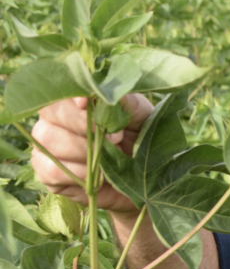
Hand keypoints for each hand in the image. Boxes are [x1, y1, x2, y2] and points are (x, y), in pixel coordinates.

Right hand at [29, 94, 152, 213]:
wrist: (145, 178)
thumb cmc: (140, 140)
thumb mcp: (142, 118)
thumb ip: (128, 102)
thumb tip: (111, 91)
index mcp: (74, 101)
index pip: (61, 90)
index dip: (70, 96)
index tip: (86, 104)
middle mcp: (53, 120)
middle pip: (51, 113)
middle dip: (84, 126)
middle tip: (114, 140)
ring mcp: (46, 146)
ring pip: (50, 141)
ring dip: (85, 152)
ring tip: (110, 158)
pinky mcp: (46, 173)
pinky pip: (52, 170)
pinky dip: (79, 174)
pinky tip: (98, 177)